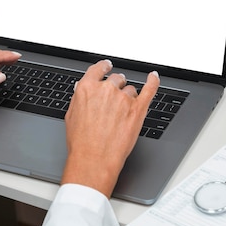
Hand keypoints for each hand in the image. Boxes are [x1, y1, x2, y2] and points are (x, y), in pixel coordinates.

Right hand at [61, 60, 159, 197]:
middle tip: (113, 100)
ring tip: (121, 113)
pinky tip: (153, 77)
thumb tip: (83, 90)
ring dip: (127, 97)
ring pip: (130, 89)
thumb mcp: (71, 115)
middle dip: (115, 87)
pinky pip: (149, 89)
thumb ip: (79, 98)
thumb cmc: (81, 141)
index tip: (106, 66)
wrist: (94, 158)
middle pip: (116, 79)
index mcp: (88, 88)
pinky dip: (153, 81)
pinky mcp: (138, 109)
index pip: (98, 69)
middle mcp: (106, 89)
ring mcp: (124, 98)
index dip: (103, 67)